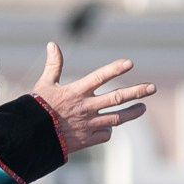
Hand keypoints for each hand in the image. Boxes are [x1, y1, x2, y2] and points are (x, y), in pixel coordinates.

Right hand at [32, 42, 155, 155]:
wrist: (32, 138)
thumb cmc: (37, 109)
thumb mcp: (44, 85)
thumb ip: (53, 65)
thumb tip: (53, 44)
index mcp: (77, 91)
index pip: (100, 77)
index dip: (115, 69)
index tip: (130, 63)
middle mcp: (87, 107)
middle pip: (118, 98)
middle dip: (137, 92)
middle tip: (152, 88)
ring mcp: (89, 124)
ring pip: (118, 118)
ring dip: (132, 112)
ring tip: (143, 108)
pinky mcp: (88, 139)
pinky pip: (105, 134)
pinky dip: (109, 130)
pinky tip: (111, 126)